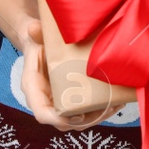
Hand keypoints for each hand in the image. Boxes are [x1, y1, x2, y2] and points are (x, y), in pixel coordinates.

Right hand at [0, 0, 131, 131]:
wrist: (40, 44)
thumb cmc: (38, 42)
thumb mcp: (36, 37)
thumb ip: (35, 34)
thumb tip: (33, 27)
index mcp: (33, 88)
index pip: (41, 112)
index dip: (57, 119)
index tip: (77, 115)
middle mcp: (46, 100)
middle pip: (64, 121)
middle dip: (86, 118)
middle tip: (106, 108)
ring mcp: (59, 102)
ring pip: (77, 120)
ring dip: (97, 115)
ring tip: (115, 103)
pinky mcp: (70, 100)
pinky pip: (84, 112)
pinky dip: (100, 109)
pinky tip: (116, 99)